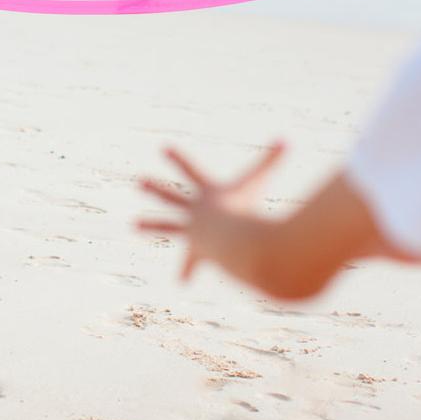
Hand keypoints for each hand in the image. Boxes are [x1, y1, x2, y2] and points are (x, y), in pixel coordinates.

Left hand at [137, 142, 284, 279]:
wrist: (232, 240)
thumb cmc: (244, 208)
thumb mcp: (258, 181)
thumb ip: (272, 160)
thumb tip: (286, 139)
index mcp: (207, 193)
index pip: (190, 169)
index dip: (178, 158)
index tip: (163, 149)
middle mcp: (195, 210)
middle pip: (171, 196)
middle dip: (156, 189)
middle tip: (139, 183)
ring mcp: (193, 230)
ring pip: (167, 224)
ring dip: (151, 224)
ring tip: (134, 225)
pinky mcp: (196, 251)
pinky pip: (189, 262)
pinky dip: (187, 270)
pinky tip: (182, 281)